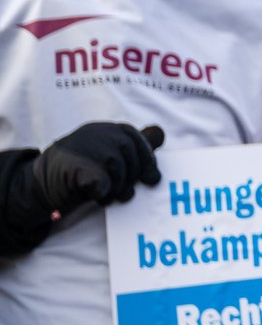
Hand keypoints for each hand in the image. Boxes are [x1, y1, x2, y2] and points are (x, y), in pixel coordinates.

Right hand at [36, 122, 162, 214]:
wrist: (39, 186)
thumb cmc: (79, 172)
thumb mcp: (108, 156)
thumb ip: (133, 147)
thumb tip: (160, 133)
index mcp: (104, 129)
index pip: (135, 138)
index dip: (146, 160)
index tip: (150, 177)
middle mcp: (94, 133)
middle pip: (130, 154)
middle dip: (132, 177)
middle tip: (124, 192)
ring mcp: (83, 147)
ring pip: (117, 169)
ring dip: (117, 188)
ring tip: (108, 195)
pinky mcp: (75, 167)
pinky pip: (102, 182)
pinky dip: (103, 192)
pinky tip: (97, 194)